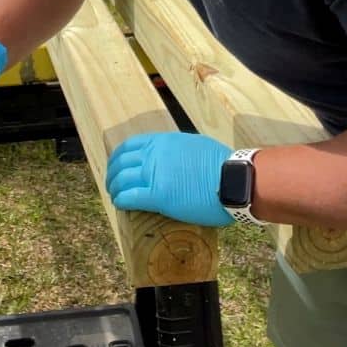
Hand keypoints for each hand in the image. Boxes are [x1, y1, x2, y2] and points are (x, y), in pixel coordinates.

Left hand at [106, 132, 234, 226]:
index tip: (117, 166)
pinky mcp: (159, 196)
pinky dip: (121, 201)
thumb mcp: (193, 145)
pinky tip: (121, 205)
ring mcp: (155, 174)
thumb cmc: (221, 164)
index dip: (118, 157)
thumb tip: (169, 158)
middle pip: (121, 163)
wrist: (234, 179)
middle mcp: (154, 154)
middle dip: (113, 174)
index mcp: (163, 141)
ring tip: (115, 196)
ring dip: (115, 189)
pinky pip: (130, 197)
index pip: (129, 146)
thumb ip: (175, 150)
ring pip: (122, 180)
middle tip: (113, 184)